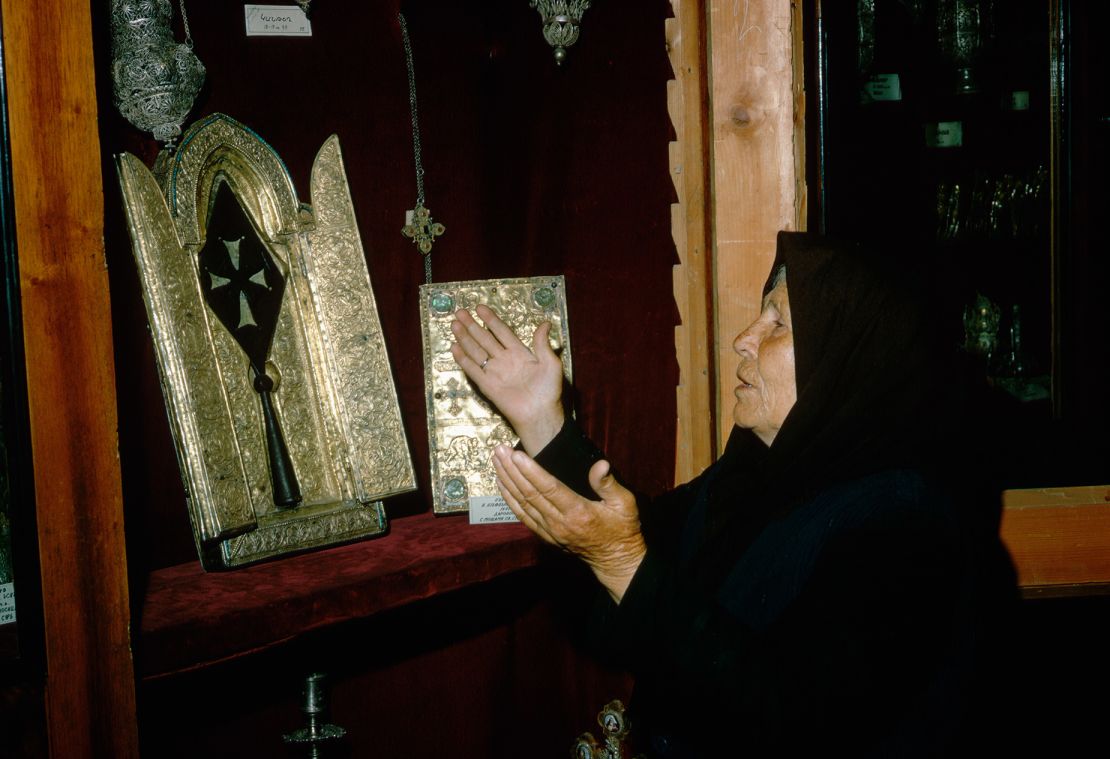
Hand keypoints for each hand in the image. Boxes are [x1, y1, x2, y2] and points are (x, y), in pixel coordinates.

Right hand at [451, 304, 564, 454]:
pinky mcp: (487, 385)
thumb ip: (543, 343)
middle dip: (472, 325)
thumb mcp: (550, 363)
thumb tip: (546, 323)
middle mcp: (504, 360)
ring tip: (455, 324)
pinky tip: (455, 348)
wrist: (540, 413)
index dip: (491, 320)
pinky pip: (473, 370)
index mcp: (520, 353)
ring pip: (476, 351)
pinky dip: (463, 359)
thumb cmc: (548, 390)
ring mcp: (495, 372)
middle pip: (485, 339)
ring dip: (465, 338)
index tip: (480, 308)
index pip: (502, 332)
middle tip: (460, 312)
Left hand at [493, 445, 645, 601]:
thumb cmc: (622, 528)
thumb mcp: (625, 504)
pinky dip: (509, 499)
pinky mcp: (546, 536)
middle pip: (529, 493)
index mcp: (578, 512)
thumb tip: (600, 465)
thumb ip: (609, 484)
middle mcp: (559, 523)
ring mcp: (550, 531)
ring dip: (507, 481)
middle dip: (512, 470)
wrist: (616, 559)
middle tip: (499, 450)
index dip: (531, 471)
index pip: (548, 488)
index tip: (516, 454)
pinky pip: (522, 516)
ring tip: (496, 461)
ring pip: (522, 503)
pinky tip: (501, 484)